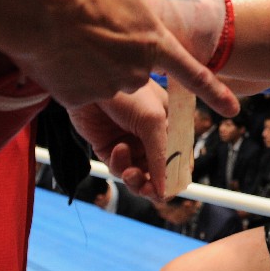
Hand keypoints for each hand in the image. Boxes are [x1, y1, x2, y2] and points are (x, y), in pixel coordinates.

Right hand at [9, 0, 238, 116]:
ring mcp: (107, 88)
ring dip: (94, 61)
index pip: (193, 73)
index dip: (215, 92)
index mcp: (154, 42)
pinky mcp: (77, 98)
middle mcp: (136, 70)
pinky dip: (70, 74)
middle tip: (95, 25)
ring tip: (73, 33)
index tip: (232, 110)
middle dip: (120, 50)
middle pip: (136, 66)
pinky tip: (58, 51)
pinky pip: (78, 87)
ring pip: (106, 77)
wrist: (35, 5)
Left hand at [67, 81, 167, 198]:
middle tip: (149, 190)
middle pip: (160, 173)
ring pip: (139, 176)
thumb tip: (166, 189)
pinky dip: (120, 165)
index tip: (172, 186)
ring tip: (130, 173)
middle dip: (155, 184)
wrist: (88, 81)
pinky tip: (118, 149)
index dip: (178, 175)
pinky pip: (119, 169)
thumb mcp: (152, 121)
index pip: (181, 157)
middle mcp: (153, 137)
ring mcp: (132, 143)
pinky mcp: (110, 149)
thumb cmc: (126, 92)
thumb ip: (161, 155)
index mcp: (170, 126)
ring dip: (136, 179)